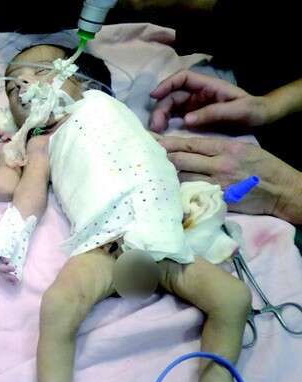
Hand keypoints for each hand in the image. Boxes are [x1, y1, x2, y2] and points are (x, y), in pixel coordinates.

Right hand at [149, 70, 271, 131]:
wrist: (263, 120)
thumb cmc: (253, 111)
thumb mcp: (238, 111)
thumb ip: (214, 113)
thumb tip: (186, 120)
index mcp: (208, 86)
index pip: (182, 79)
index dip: (166, 84)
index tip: (154, 96)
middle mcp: (198, 95)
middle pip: (172, 96)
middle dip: (161, 108)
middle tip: (155, 126)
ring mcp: (194, 107)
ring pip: (171, 108)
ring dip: (161, 118)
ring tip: (157, 132)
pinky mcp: (194, 119)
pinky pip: (175, 119)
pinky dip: (166, 125)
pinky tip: (164, 134)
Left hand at [158, 135, 301, 221]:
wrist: (284, 191)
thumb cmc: (265, 168)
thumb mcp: (244, 149)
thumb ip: (218, 148)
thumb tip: (192, 149)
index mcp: (225, 148)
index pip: (188, 144)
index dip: (166, 142)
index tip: (149, 139)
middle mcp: (219, 164)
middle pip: (180, 160)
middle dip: (159, 157)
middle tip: (140, 155)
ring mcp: (218, 184)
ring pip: (183, 177)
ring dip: (164, 175)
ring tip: (146, 172)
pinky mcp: (219, 200)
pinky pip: (193, 194)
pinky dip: (178, 191)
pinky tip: (164, 190)